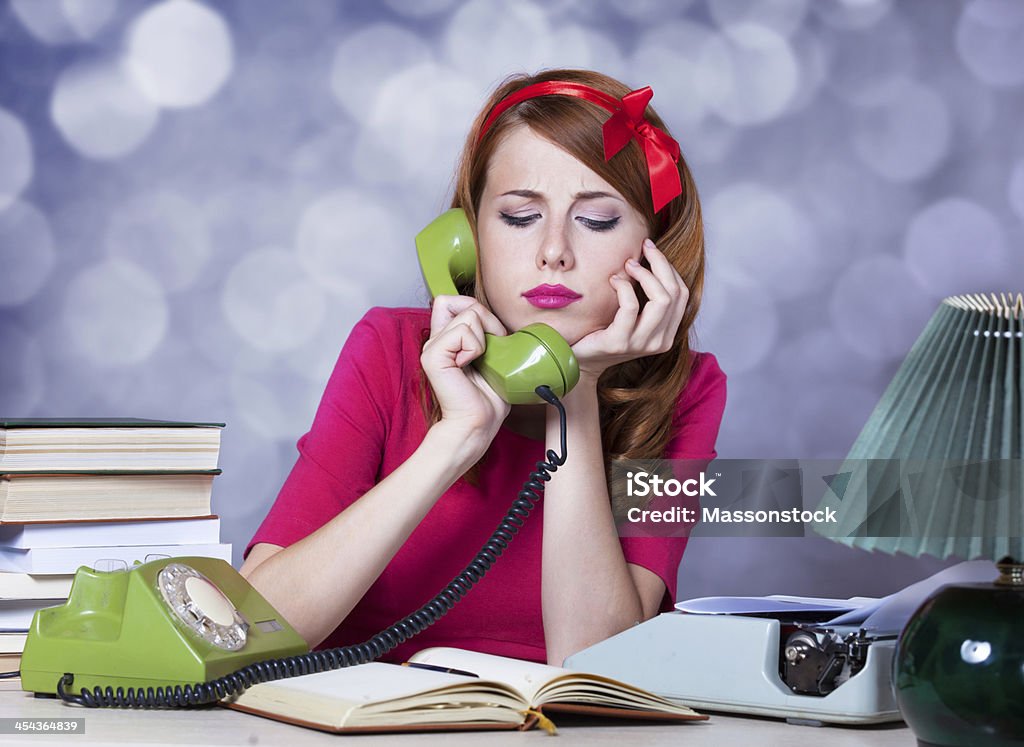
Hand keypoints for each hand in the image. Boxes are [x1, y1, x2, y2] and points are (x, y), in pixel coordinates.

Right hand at [420, 295, 510, 455]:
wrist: (478, 425)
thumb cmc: (487, 399)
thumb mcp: (494, 357)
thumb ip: (488, 334)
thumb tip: (501, 319)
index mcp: (447, 339)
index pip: (451, 300)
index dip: (476, 308)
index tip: (493, 336)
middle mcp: (436, 340)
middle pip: (458, 300)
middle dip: (485, 318)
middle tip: (490, 349)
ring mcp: (432, 348)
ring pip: (467, 314)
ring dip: (483, 338)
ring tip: (478, 362)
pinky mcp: (432, 357)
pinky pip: (462, 332)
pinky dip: (475, 347)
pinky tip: (468, 366)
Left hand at [571, 238, 689, 382]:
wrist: (581, 360)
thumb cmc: (605, 333)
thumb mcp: (633, 317)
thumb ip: (646, 298)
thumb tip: (650, 258)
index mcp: (667, 333)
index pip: (682, 294)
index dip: (670, 268)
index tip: (652, 250)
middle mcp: (660, 342)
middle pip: (674, 294)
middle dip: (661, 264)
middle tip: (644, 249)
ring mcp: (641, 344)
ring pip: (661, 299)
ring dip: (645, 274)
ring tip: (628, 264)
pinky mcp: (620, 342)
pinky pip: (631, 307)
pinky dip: (624, 287)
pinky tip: (614, 281)